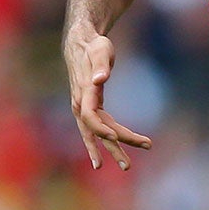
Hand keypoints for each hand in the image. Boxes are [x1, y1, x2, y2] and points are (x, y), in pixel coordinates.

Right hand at [65, 28, 151, 169]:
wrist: (80, 44)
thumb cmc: (94, 46)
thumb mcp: (100, 50)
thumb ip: (101, 65)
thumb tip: (100, 79)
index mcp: (85, 93)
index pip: (90, 117)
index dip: (101, 129)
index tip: (115, 138)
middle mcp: (81, 105)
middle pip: (98, 131)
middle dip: (114, 147)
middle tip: (128, 165)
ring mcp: (84, 108)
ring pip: (98, 134)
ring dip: (112, 149)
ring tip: (126, 165)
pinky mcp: (89, 108)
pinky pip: (97, 130)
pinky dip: (104, 142)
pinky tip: (108, 156)